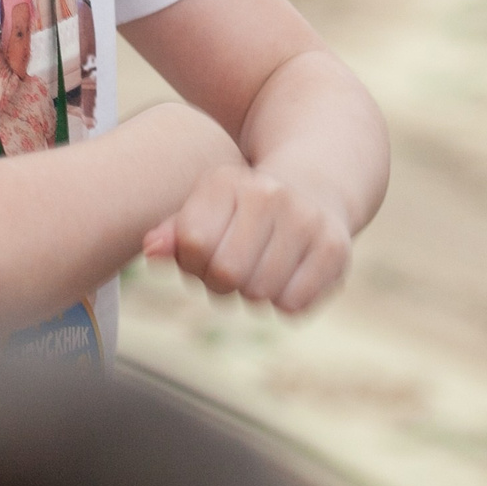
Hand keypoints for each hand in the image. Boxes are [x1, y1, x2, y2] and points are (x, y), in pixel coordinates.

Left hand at [144, 163, 352, 314]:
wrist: (314, 190)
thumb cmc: (241, 212)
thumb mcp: (204, 210)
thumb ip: (173, 233)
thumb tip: (151, 249)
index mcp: (226, 181)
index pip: (193, 242)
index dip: (193, 262)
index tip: (205, 254)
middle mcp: (268, 194)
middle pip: (225, 273)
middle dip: (221, 282)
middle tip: (233, 268)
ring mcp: (306, 219)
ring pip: (259, 293)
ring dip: (254, 293)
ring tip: (260, 268)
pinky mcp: (335, 248)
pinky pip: (293, 304)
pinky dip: (285, 301)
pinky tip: (288, 274)